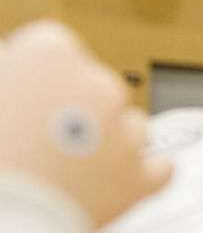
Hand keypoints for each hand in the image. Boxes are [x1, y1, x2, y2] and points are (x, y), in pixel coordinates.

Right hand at [0, 20, 171, 226]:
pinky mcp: (143, 177)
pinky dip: (139, 177)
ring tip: (66, 168)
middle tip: (43, 140)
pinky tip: (111, 185)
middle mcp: (98, 85)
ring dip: (108, 142)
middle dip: (77, 109)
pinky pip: (158, 168)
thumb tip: (23, 86)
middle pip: (98, 86)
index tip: (30, 95)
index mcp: (50, 55)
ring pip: (129, 125)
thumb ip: (11, 78)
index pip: (58, 48)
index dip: (41, 76)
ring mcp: (126, 131)